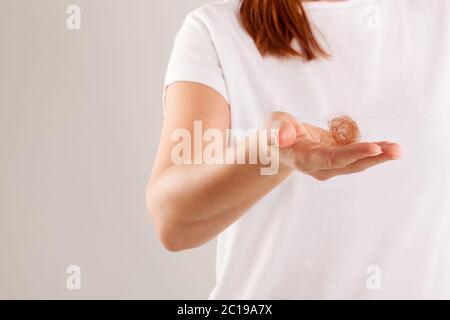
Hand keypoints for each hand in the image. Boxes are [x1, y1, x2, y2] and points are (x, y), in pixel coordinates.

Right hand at [267, 112, 401, 180]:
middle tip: (395, 150)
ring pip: (357, 163)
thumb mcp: (272, 127)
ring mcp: (331, 165)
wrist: (279, 147)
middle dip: (373, 157)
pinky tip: (391, 147)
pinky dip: (375, 152)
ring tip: (398, 149)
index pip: (332, 159)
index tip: (374, 148)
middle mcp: (321, 167)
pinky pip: (358, 156)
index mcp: (305, 159)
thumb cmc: (274, 135)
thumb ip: (278, 130)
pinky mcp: (338, 158)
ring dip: (378, 156)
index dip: (353, 154)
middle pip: (350, 165)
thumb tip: (287, 134)